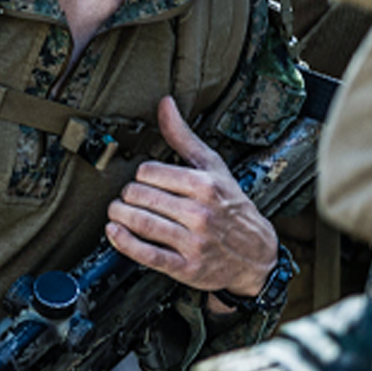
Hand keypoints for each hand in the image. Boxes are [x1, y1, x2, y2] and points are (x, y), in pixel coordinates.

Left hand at [104, 96, 276, 301]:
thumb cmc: (232, 206)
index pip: (149, 172)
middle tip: (129, 197)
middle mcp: (200, 213)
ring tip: (118, 211)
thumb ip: (184, 137)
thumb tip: (165, 103)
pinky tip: (115, 232)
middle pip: (140, 196)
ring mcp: (193, 242)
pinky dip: (123, 241)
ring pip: (140, 222)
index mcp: (205, 185)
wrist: (256, 254)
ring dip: (120, 215)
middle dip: (128, 195)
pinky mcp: (185, 267)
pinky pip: (145, 253)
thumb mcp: (213, 167)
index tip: (145, 180)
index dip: (141, 175)